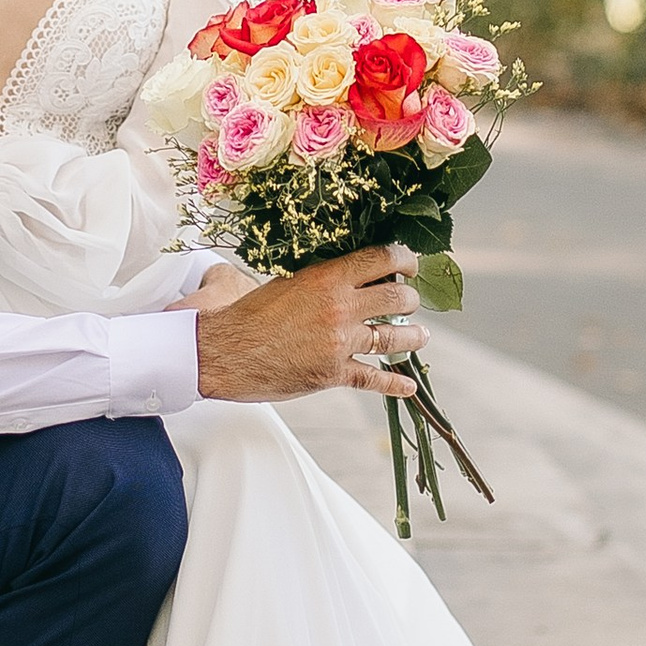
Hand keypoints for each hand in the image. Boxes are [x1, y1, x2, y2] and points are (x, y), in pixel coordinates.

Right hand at [195, 245, 422, 402]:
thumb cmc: (247, 314)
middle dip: (410, 297)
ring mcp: (339, 343)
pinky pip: (373, 379)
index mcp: (326, 278)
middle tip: (411, 298)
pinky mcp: (333, 373)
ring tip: (421, 335)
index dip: (403, 259)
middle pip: (395, 297)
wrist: (225, 352)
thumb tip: (339, 269)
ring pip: (392, 337)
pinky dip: (394, 384)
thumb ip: (316, 276)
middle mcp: (339, 308)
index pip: (379, 259)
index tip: (410, 263)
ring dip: (413, 336)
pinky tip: (408, 386)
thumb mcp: (284, 280)